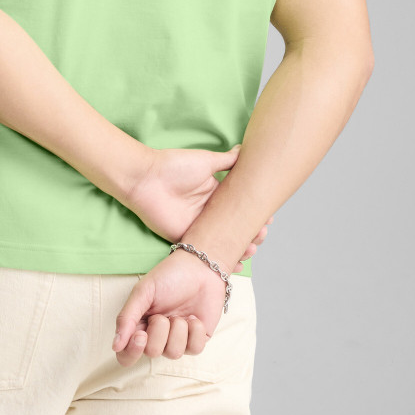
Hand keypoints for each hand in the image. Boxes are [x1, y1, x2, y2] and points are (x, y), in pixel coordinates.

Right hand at [112, 246, 230, 366]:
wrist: (200, 267)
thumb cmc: (168, 276)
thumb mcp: (143, 291)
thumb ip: (127, 318)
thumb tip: (115, 346)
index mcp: (139, 326)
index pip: (127, 355)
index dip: (132, 352)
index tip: (141, 335)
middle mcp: (157, 337)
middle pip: (152, 353)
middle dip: (159, 331)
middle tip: (163, 314)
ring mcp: (177, 340)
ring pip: (173, 353)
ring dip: (178, 329)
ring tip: (180, 313)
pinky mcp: (197, 340)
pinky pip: (194, 349)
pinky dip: (195, 331)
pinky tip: (194, 318)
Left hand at [125, 146, 271, 271]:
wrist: (146, 178)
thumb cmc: (174, 166)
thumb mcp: (205, 160)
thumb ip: (226, 160)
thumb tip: (244, 151)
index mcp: (214, 193)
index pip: (238, 207)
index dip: (253, 214)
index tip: (268, 218)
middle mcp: (208, 211)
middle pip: (233, 227)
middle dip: (250, 233)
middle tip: (262, 235)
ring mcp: (197, 226)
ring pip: (223, 242)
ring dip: (239, 247)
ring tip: (252, 248)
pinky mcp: (186, 239)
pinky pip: (205, 252)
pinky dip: (220, 259)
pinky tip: (234, 263)